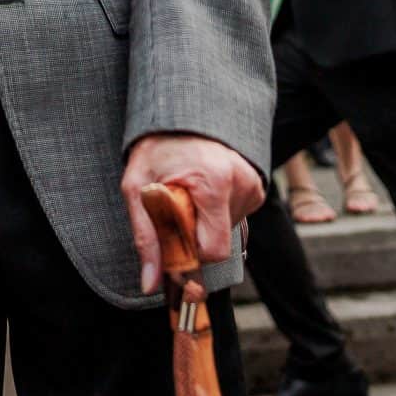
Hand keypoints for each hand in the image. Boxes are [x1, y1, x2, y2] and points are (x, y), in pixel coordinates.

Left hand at [122, 133, 262, 296]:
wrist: (183, 112)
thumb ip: (146, 237)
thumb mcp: (137, 188)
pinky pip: (236, 218)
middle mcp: (241, 183)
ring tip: (189, 197)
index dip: (190, 256)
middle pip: (220, 243)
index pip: (214, 251)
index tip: (172, 243)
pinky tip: (204, 194)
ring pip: (228, 233)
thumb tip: (150, 284)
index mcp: (214, 183)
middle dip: (195, 238)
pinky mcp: (258, 186)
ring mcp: (253, 184)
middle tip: (175, 214)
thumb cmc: (156, 146)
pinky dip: (217, 215)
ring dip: (205, 225)